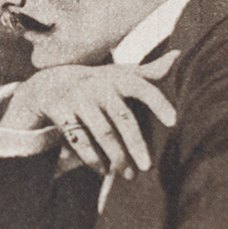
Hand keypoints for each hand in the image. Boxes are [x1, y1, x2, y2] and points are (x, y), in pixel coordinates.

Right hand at [1, 51, 178, 179]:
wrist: (50, 84)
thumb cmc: (95, 83)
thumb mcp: (118, 74)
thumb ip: (148, 71)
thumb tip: (177, 54)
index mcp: (118, 78)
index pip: (143, 88)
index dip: (159, 103)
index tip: (174, 122)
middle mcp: (99, 86)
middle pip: (123, 118)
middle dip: (136, 144)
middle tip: (147, 167)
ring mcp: (79, 100)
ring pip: (103, 133)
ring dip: (117, 157)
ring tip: (128, 174)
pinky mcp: (62, 113)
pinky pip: (80, 140)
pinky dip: (92, 158)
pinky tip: (103, 170)